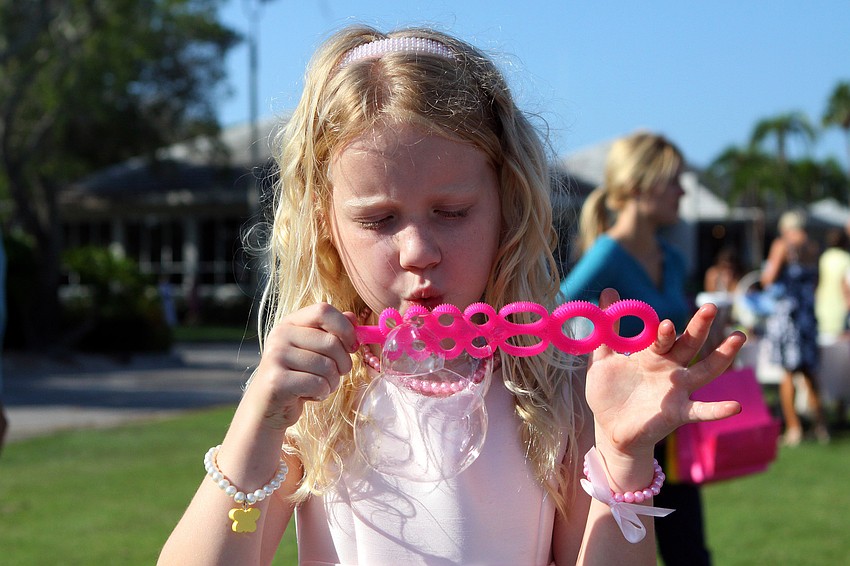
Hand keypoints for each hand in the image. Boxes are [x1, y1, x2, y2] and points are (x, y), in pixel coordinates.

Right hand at [243, 303, 358, 431]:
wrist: (268, 408)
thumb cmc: (298, 377)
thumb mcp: (314, 351)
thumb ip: (332, 332)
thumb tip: (353, 317)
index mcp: (290, 323)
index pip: (323, 311)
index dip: (345, 328)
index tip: (352, 346)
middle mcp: (280, 335)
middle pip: (331, 342)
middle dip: (343, 363)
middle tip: (335, 374)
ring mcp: (275, 357)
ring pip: (327, 366)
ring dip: (332, 382)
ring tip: (319, 386)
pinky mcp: (277, 381)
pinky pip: (318, 384)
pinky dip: (322, 393)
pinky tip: (308, 395)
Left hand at [586, 288, 745, 461]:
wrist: (610, 429)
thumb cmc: (609, 392)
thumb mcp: (603, 359)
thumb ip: (607, 330)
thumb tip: (609, 291)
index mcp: (651, 354)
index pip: (661, 335)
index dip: (662, 329)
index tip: (663, 322)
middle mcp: (670, 368)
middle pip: (688, 343)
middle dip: (698, 326)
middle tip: (710, 307)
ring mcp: (677, 390)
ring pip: (705, 370)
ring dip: (722, 355)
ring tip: (738, 337)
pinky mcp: (678, 413)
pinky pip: (702, 411)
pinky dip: (718, 409)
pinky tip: (736, 406)